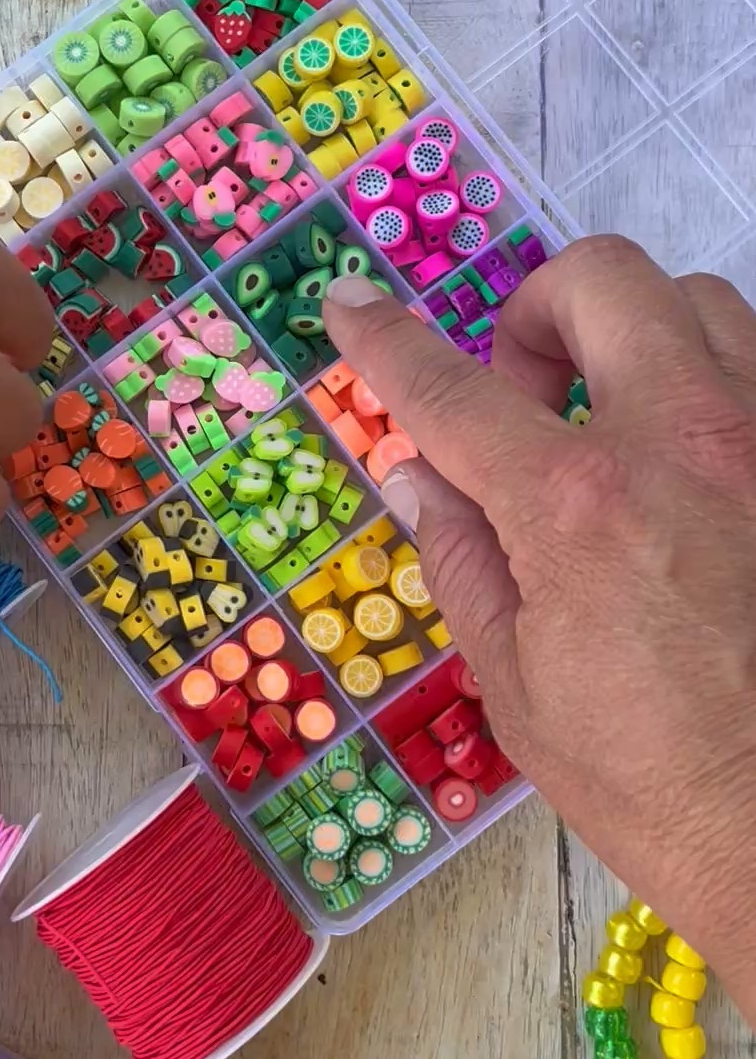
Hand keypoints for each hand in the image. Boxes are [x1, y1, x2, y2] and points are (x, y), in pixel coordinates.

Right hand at [324, 237, 755, 1021]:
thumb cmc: (646, 779)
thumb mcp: (515, 682)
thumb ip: (460, 554)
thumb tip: (419, 473)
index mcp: (579, 504)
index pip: (452, 387)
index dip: (384, 338)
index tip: (349, 305)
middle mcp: (685, 440)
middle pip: (600, 279)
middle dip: (535, 314)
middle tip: (526, 401)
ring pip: (699, 300)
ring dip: (634, 336)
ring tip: (616, 423)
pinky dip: (709, 384)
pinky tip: (688, 466)